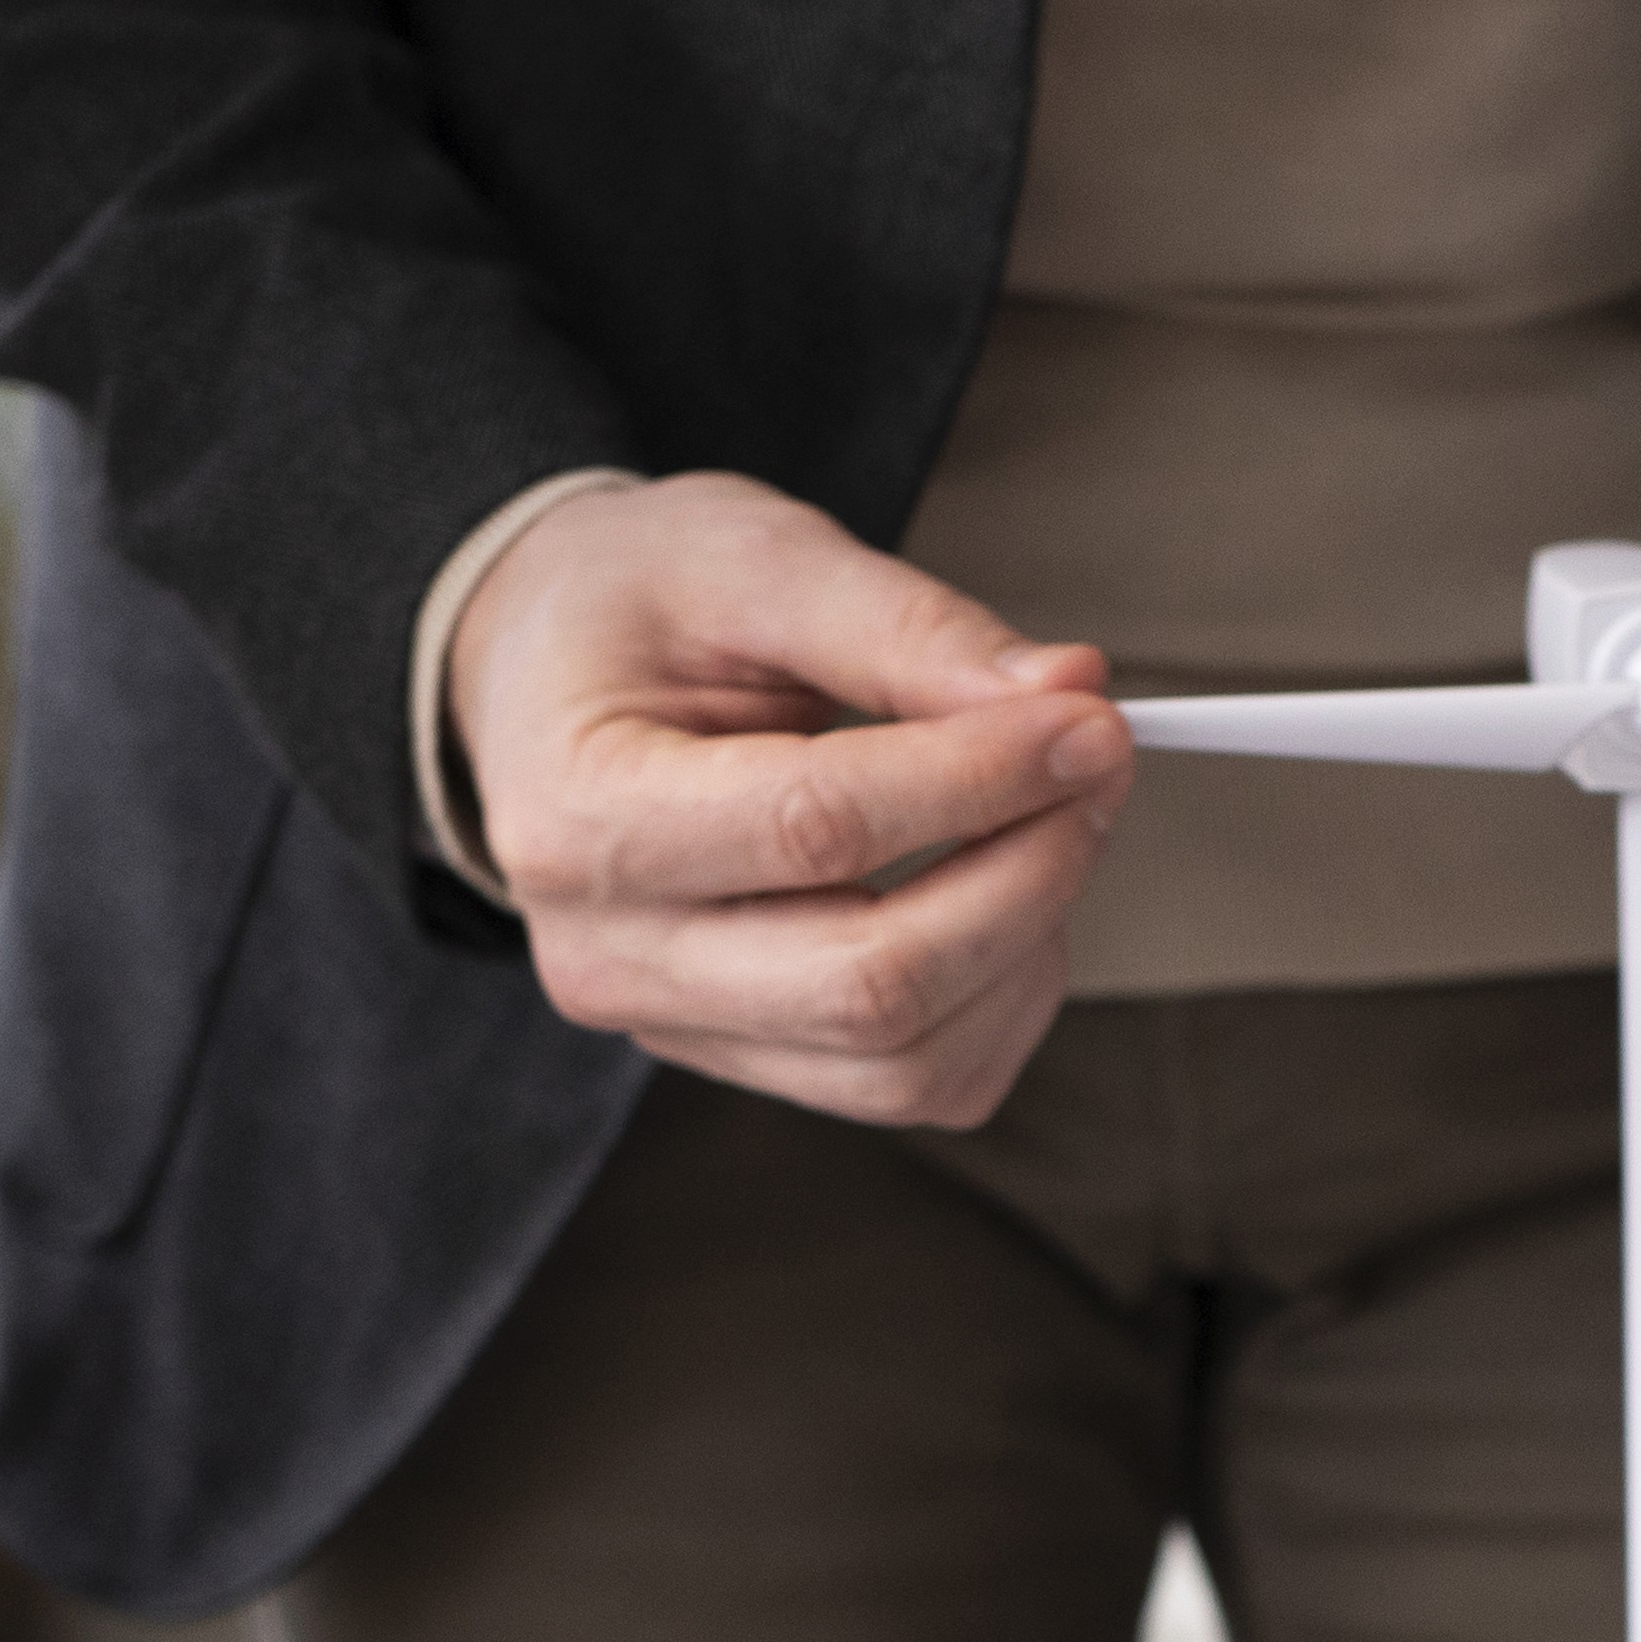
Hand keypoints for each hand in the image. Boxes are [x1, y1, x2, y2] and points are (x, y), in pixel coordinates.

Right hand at [448, 474, 1131, 1127]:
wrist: (544, 677)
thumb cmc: (637, 604)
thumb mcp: (755, 556)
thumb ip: (908, 626)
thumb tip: (1067, 692)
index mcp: (581, 815)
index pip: (815, 830)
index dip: (981, 778)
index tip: (1090, 718)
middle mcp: (612, 955)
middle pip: (872, 984)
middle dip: (1028, 873)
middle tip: (1096, 764)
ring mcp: (675, 1028)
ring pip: (908, 1062)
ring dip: (1028, 943)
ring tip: (1050, 816)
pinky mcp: (746, 1060)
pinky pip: (917, 1084)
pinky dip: (1003, 998)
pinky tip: (1003, 891)